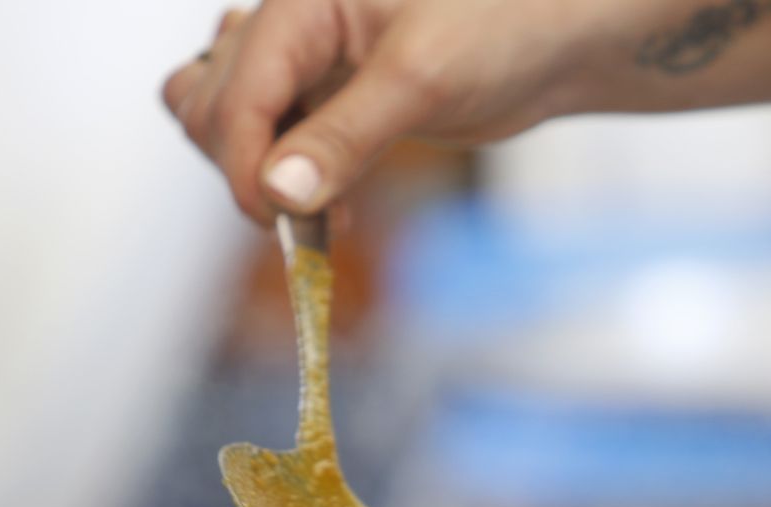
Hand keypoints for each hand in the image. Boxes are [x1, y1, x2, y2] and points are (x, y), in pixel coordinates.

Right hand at [163, 0, 615, 222]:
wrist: (561, 36)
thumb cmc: (507, 22)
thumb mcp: (423, 78)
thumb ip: (346, 134)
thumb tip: (280, 192)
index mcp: (303, 0)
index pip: (234, 87)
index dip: (241, 160)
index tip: (273, 221)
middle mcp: (294, 25)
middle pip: (209, 99)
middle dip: (239, 164)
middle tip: (296, 221)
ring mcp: (310, 63)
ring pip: (230, 116)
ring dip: (253, 172)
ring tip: (312, 218)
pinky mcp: (334, 98)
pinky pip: (277, 138)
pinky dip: (289, 181)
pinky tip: (330, 214)